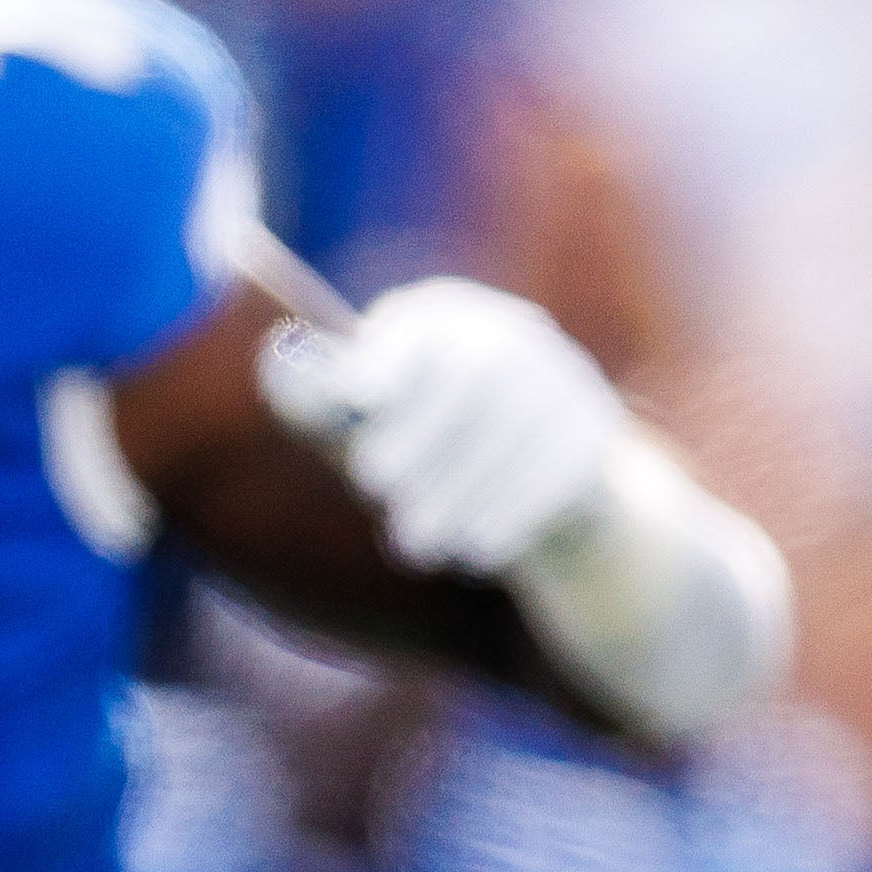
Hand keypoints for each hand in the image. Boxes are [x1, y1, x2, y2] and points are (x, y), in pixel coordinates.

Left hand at [258, 279, 627, 579]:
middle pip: (474, 373)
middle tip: (374, 484)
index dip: (391, 351)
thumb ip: (315, 399)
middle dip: (417, 433)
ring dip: (452, 493)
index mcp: (450, 320)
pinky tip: (471, 551)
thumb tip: (277, 361)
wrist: (539, 499)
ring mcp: (566, 387)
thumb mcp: (363, 427)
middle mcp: (517, 337)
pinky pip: (551, 480)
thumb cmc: (424, 453)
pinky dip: (503, 520)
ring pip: (512, 433)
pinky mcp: (594, 444)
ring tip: (412, 540)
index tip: (357, 394)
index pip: (424, 320)